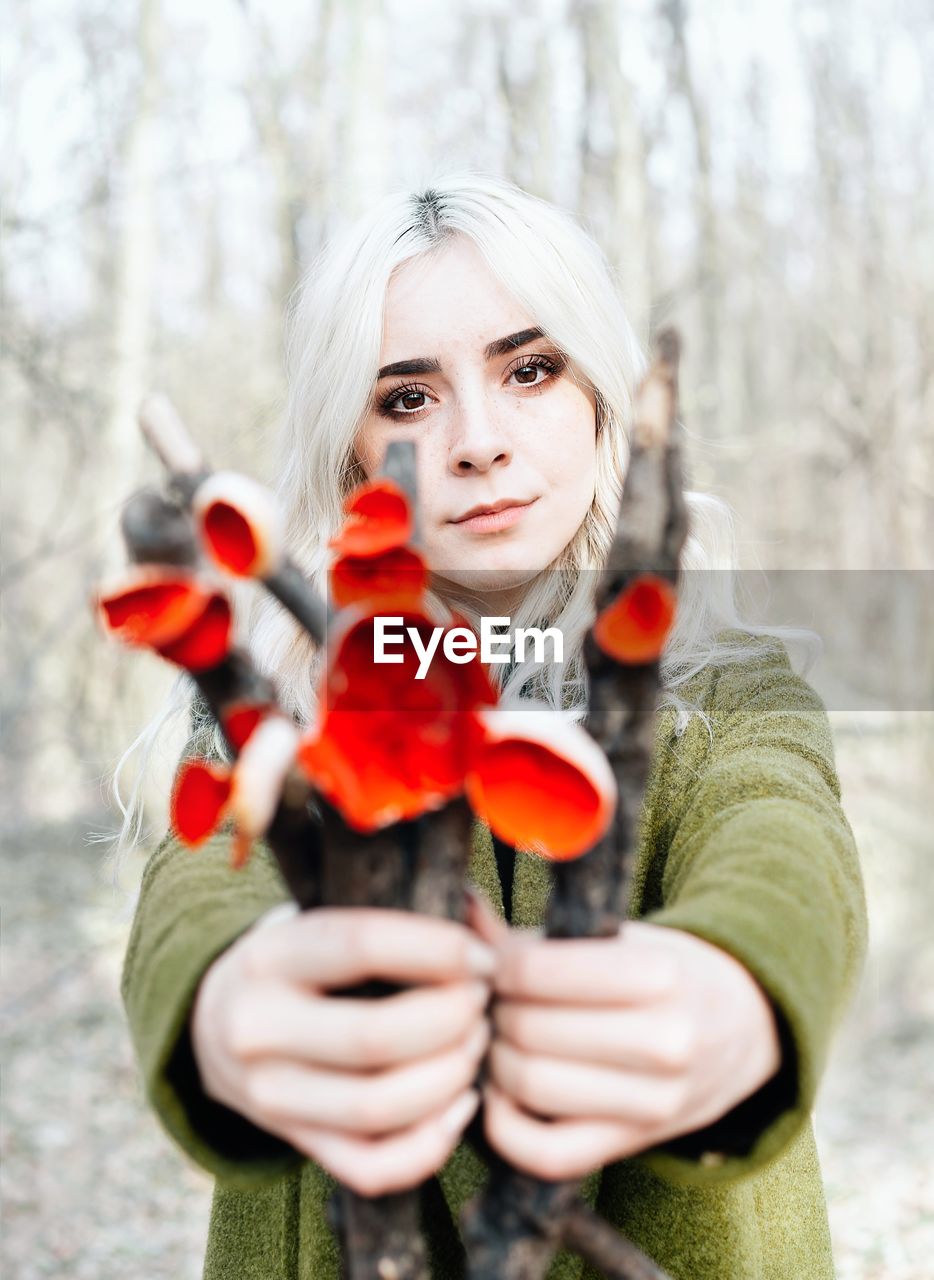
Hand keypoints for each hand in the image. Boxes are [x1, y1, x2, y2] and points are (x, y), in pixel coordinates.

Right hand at [190, 903, 494, 1195]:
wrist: (215, 1026)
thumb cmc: (298, 964)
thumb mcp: (319, 925)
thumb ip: (391, 922)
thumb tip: (481, 925)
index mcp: (270, 956)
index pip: (362, 946)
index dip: (439, 950)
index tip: (484, 957)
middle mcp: (259, 1028)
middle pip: (374, 1036)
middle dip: (451, 1019)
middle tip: (482, 1002)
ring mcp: (270, 1096)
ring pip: (378, 1108)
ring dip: (450, 1077)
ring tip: (474, 1044)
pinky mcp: (294, 1143)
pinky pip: (373, 1167)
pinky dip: (432, 1144)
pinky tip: (461, 1103)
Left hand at [466, 890, 781, 1181]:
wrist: (744, 1025)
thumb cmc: (666, 969)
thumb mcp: (620, 936)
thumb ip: (538, 933)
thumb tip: (462, 907)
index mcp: (659, 974)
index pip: (537, 971)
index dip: (497, 966)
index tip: (493, 963)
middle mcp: (664, 1041)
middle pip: (526, 1030)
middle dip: (491, 1011)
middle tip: (486, 999)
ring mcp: (653, 1102)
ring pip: (528, 1086)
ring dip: (492, 1058)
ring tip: (494, 1034)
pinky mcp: (635, 1144)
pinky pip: (545, 1152)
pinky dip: (503, 1124)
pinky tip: (499, 1090)